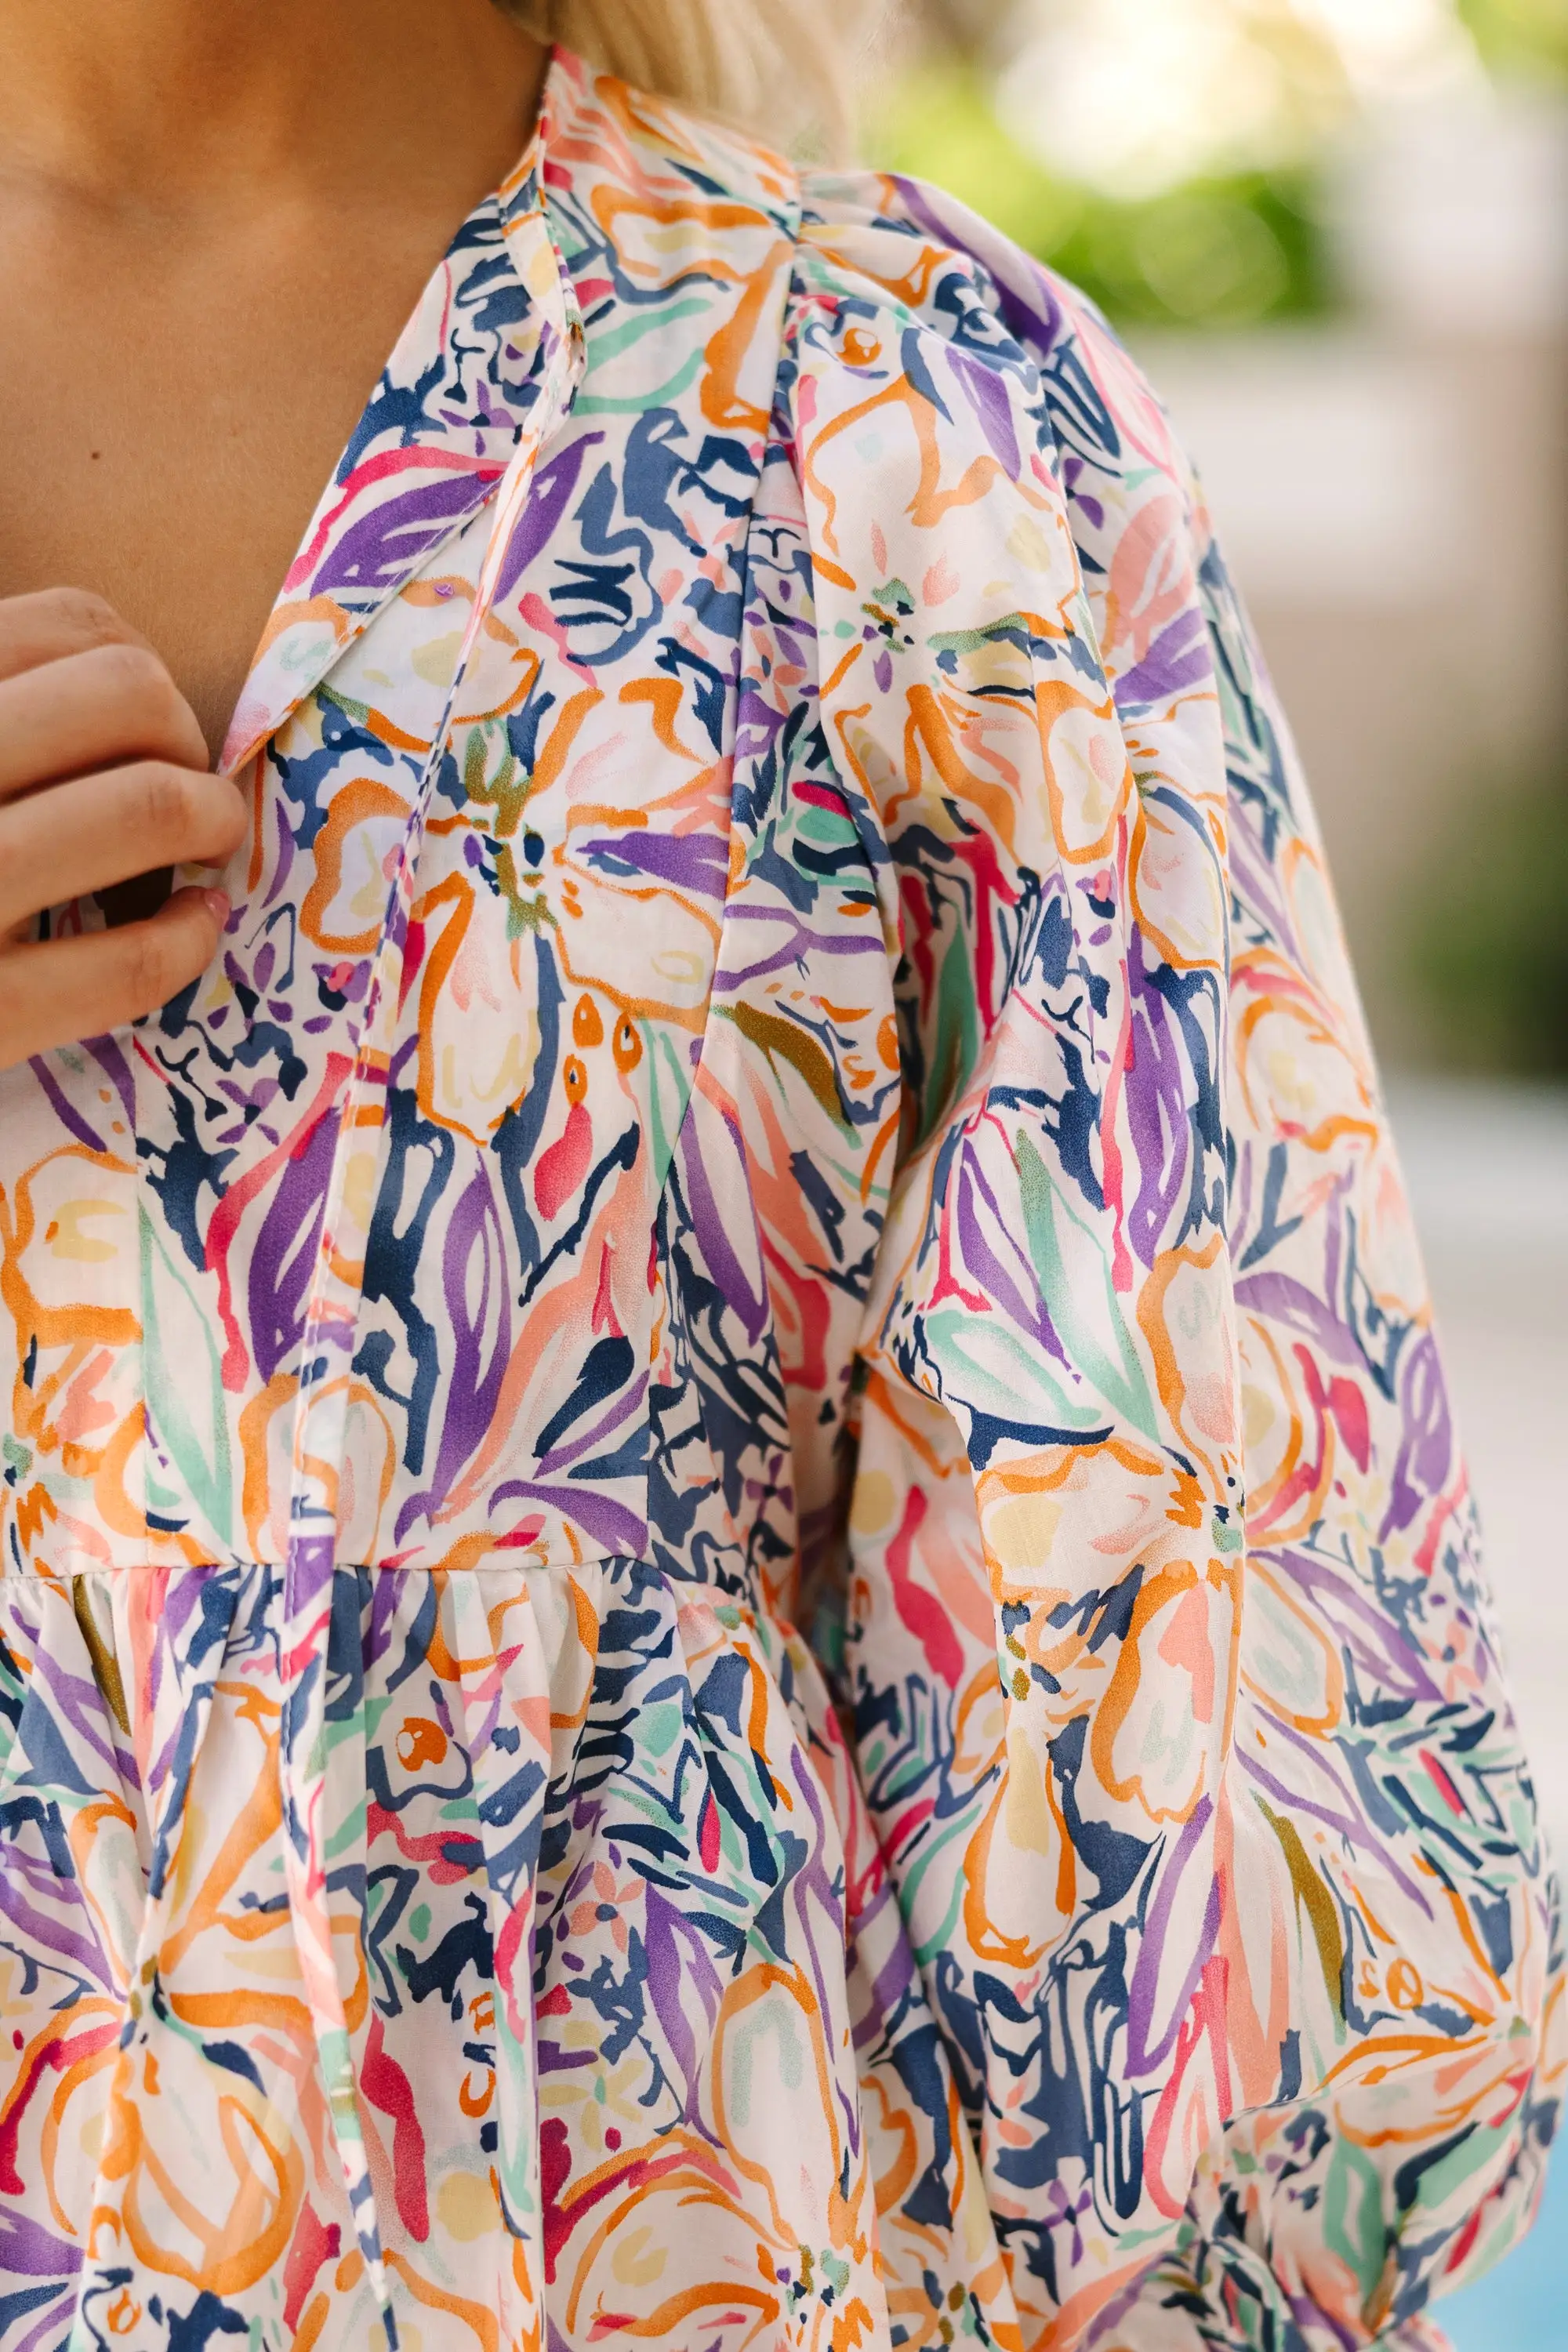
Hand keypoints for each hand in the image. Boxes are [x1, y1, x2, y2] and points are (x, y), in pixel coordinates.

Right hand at [0, 589, 247, 1070]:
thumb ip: (8, 715)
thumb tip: (132, 686)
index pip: (71, 625)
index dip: (144, 670)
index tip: (148, 727)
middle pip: (128, 694)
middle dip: (187, 738)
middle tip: (187, 788)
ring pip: (147, 806)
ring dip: (209, 820)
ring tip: (205, 847)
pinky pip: (132, 959)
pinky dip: (192, 936)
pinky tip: (192, 926)